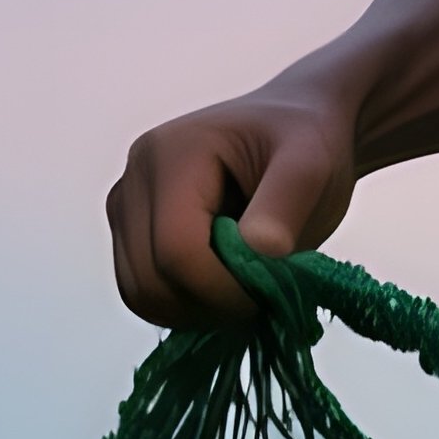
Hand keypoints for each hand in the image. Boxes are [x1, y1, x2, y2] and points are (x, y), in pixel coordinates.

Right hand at [106, 73, 358, 331]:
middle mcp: (135, 180)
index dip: (223, 292)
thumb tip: (260, 248)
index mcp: (171, 156)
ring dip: (197, 312)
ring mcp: (127, 209)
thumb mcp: (312, 165)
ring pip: (141, 296)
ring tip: (245, 290)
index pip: (177, 253)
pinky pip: (146, 294)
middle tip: (262, 297)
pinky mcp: (132, 233)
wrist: (294, 125)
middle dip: (210, 306)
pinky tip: (226, 289)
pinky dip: (186, 308)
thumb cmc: (305, 141)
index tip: (270, 295)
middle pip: (151, 283)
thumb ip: (285, 203)